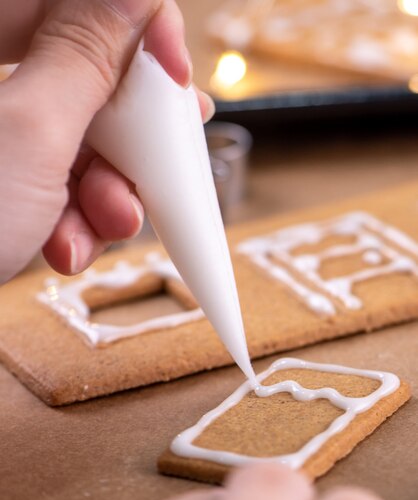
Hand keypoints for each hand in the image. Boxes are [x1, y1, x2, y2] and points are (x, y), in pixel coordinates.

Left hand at [0, 0, 213, 283]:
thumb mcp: (29, 135)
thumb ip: (86, 56)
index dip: (134, 22)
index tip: (173, 64)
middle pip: (81, 71)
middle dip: (129, 129)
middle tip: (162, 151)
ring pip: (78, 135)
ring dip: (109, 187)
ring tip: (110, 223)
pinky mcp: (4, 180)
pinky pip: (58, 178)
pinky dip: (77, 216)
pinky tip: (70, 246)